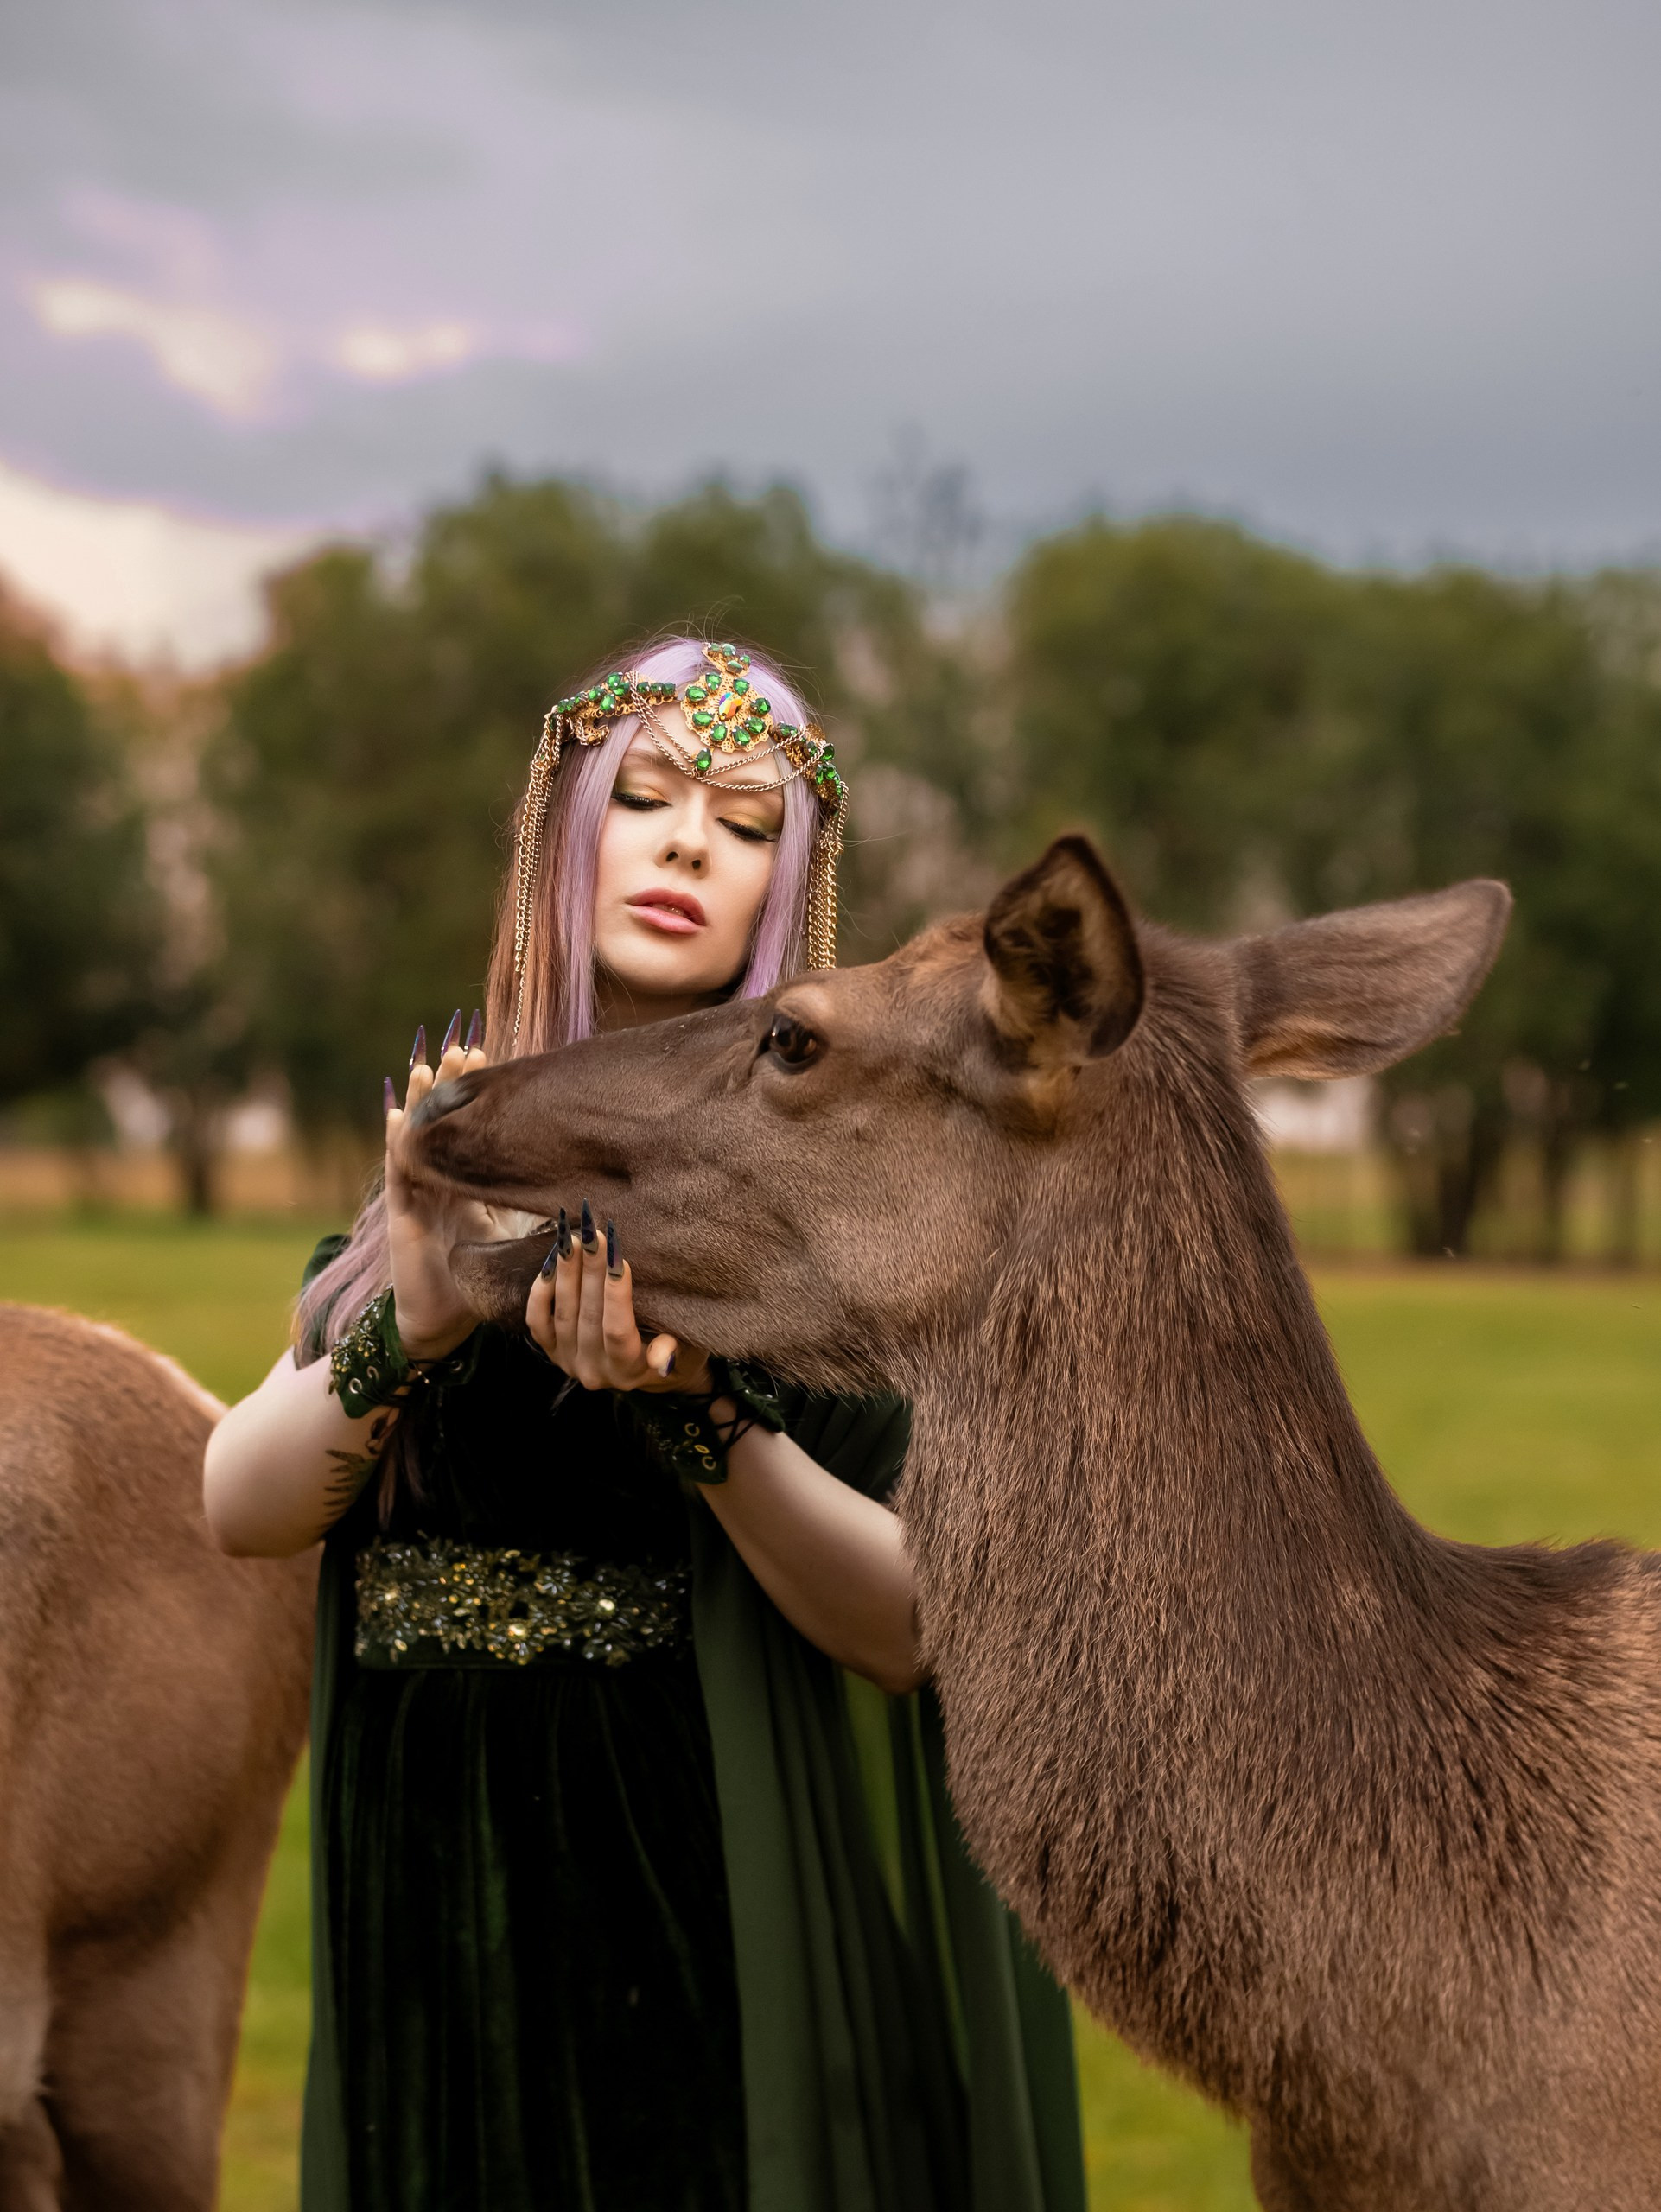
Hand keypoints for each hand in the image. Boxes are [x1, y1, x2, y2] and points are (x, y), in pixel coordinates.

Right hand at [384, 1010, 498, 1358]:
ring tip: (429, 1065)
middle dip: (451, 1086)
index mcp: (466, 1186)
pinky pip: (397, 1174)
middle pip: (443, 1125)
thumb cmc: (476, 1283)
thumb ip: (532, 1211)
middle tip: (466, 1047)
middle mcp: (440, 1184)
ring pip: (417, 1139)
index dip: (478, 1097)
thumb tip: (584, 1187)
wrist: (442, 1323)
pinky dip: (396, 1144)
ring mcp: (417, 1196)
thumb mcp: (512, 1238)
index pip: (471, 1132)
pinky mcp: (401, 1216)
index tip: (491, 1058)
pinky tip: (397, 1115)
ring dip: (422, 1103)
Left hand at [526, 1201, 711, 1395]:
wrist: (643, 1367)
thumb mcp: (685, 1349)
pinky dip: (541, 1292)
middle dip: (591, 1272)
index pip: (618, 1332)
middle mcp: (595, 1371)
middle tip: (594, 1236)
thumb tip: (661, 1358)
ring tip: (574, 1240)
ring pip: (564, 1313)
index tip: (618, 1259)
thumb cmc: (674, 1346)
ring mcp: (569, 1362)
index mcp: (629, 1371)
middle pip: (590, 1316)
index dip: (616, 1296)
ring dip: (568, 1273)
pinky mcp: (551, 1351)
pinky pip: (538, 1321)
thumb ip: (672, 1349)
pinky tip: (552, 1264)